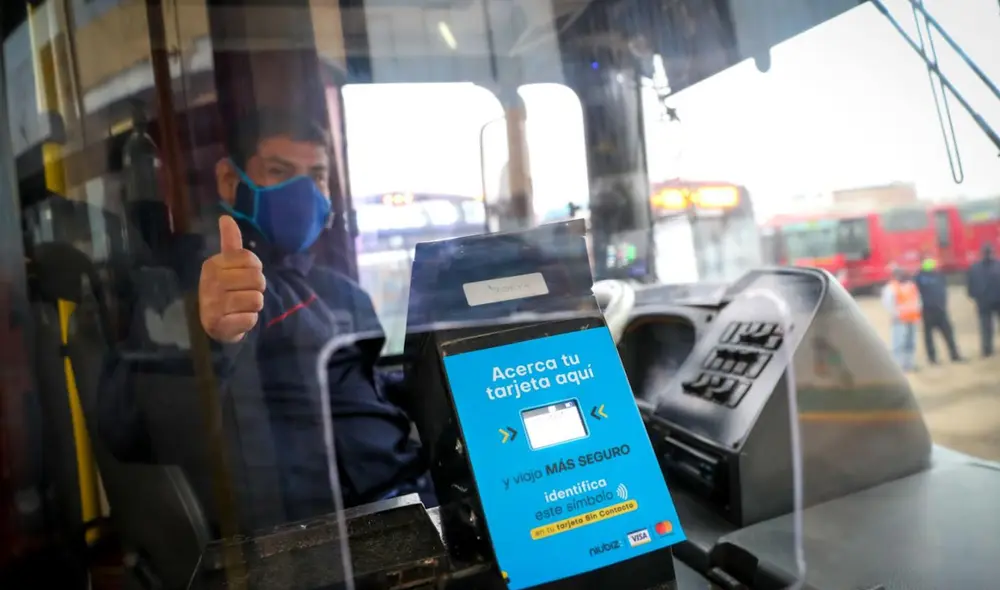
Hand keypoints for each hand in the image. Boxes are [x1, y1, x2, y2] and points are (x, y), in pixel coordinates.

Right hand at [198, 216, 265, 342]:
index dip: (255, 269)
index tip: (244, 276)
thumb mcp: (227, 265)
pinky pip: (251, 318)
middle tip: (244, 293)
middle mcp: (210, 282)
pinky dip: (249, 320)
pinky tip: (238, 319)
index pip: (252, 260)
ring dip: (254, 305)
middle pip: (257, 279)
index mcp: (212, 264)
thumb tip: (226, 217)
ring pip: (256, 299)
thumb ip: (230, 242)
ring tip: (241, 306)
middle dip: (257, 288)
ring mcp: (213, 304)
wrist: (215, 323)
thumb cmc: (225, 289)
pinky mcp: (220, 324)